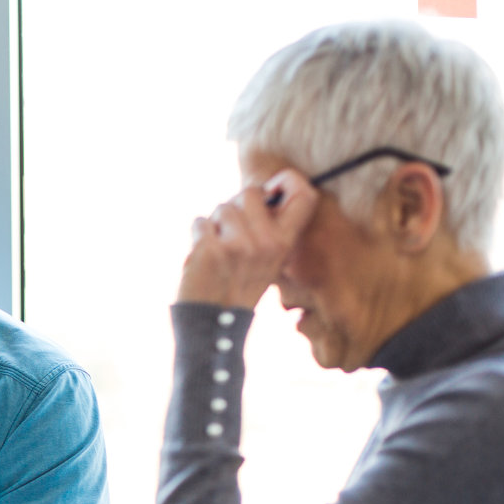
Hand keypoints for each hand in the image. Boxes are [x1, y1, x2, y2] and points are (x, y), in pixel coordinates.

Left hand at [177, 169, 316, 308]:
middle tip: (230, 230)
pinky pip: (200, 222)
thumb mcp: (268, 259)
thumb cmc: (237, 285)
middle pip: (250, 192)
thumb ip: (269, 228)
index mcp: (285, 243)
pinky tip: (203, 255)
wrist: (215, 322)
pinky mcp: (212, 249)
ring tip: (217, 248)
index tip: (271, 188)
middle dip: (234, 204)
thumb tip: (258, 190)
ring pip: (221, 207)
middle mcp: (267, 242)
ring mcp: (239, 245)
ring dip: (214, 223)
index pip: (306, 196)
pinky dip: (198, 235)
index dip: (289, 180)